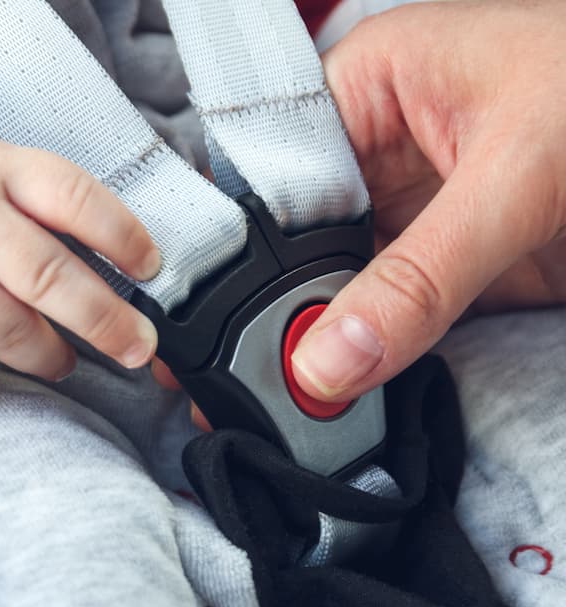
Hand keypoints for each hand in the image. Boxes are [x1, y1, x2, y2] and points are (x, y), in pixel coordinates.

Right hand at [0, 115, 160, 394]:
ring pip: (7, 331)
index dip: (124, 238)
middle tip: (136, 348)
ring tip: (60, 359)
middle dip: (106, 323)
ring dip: (48, 356)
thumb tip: (124, 269)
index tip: (151, 268)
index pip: (75, 199)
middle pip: (49, 277)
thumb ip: (44, 201)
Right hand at [162, 1, 565, 427]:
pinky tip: (340, 394)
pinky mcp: (457, 264)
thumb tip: (328, 360)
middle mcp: (376, 147)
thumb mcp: (518, 178)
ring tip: (279, 399)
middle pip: (296, 239)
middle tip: (238, 381)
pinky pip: (395, 316)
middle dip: (275, 309)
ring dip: (319, 339)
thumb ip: (420, 277)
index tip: (208, 325)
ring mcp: (416, 210)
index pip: (269, 174)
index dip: (237, 251)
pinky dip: (373, 358)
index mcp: (367, 87)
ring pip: (339, 283)